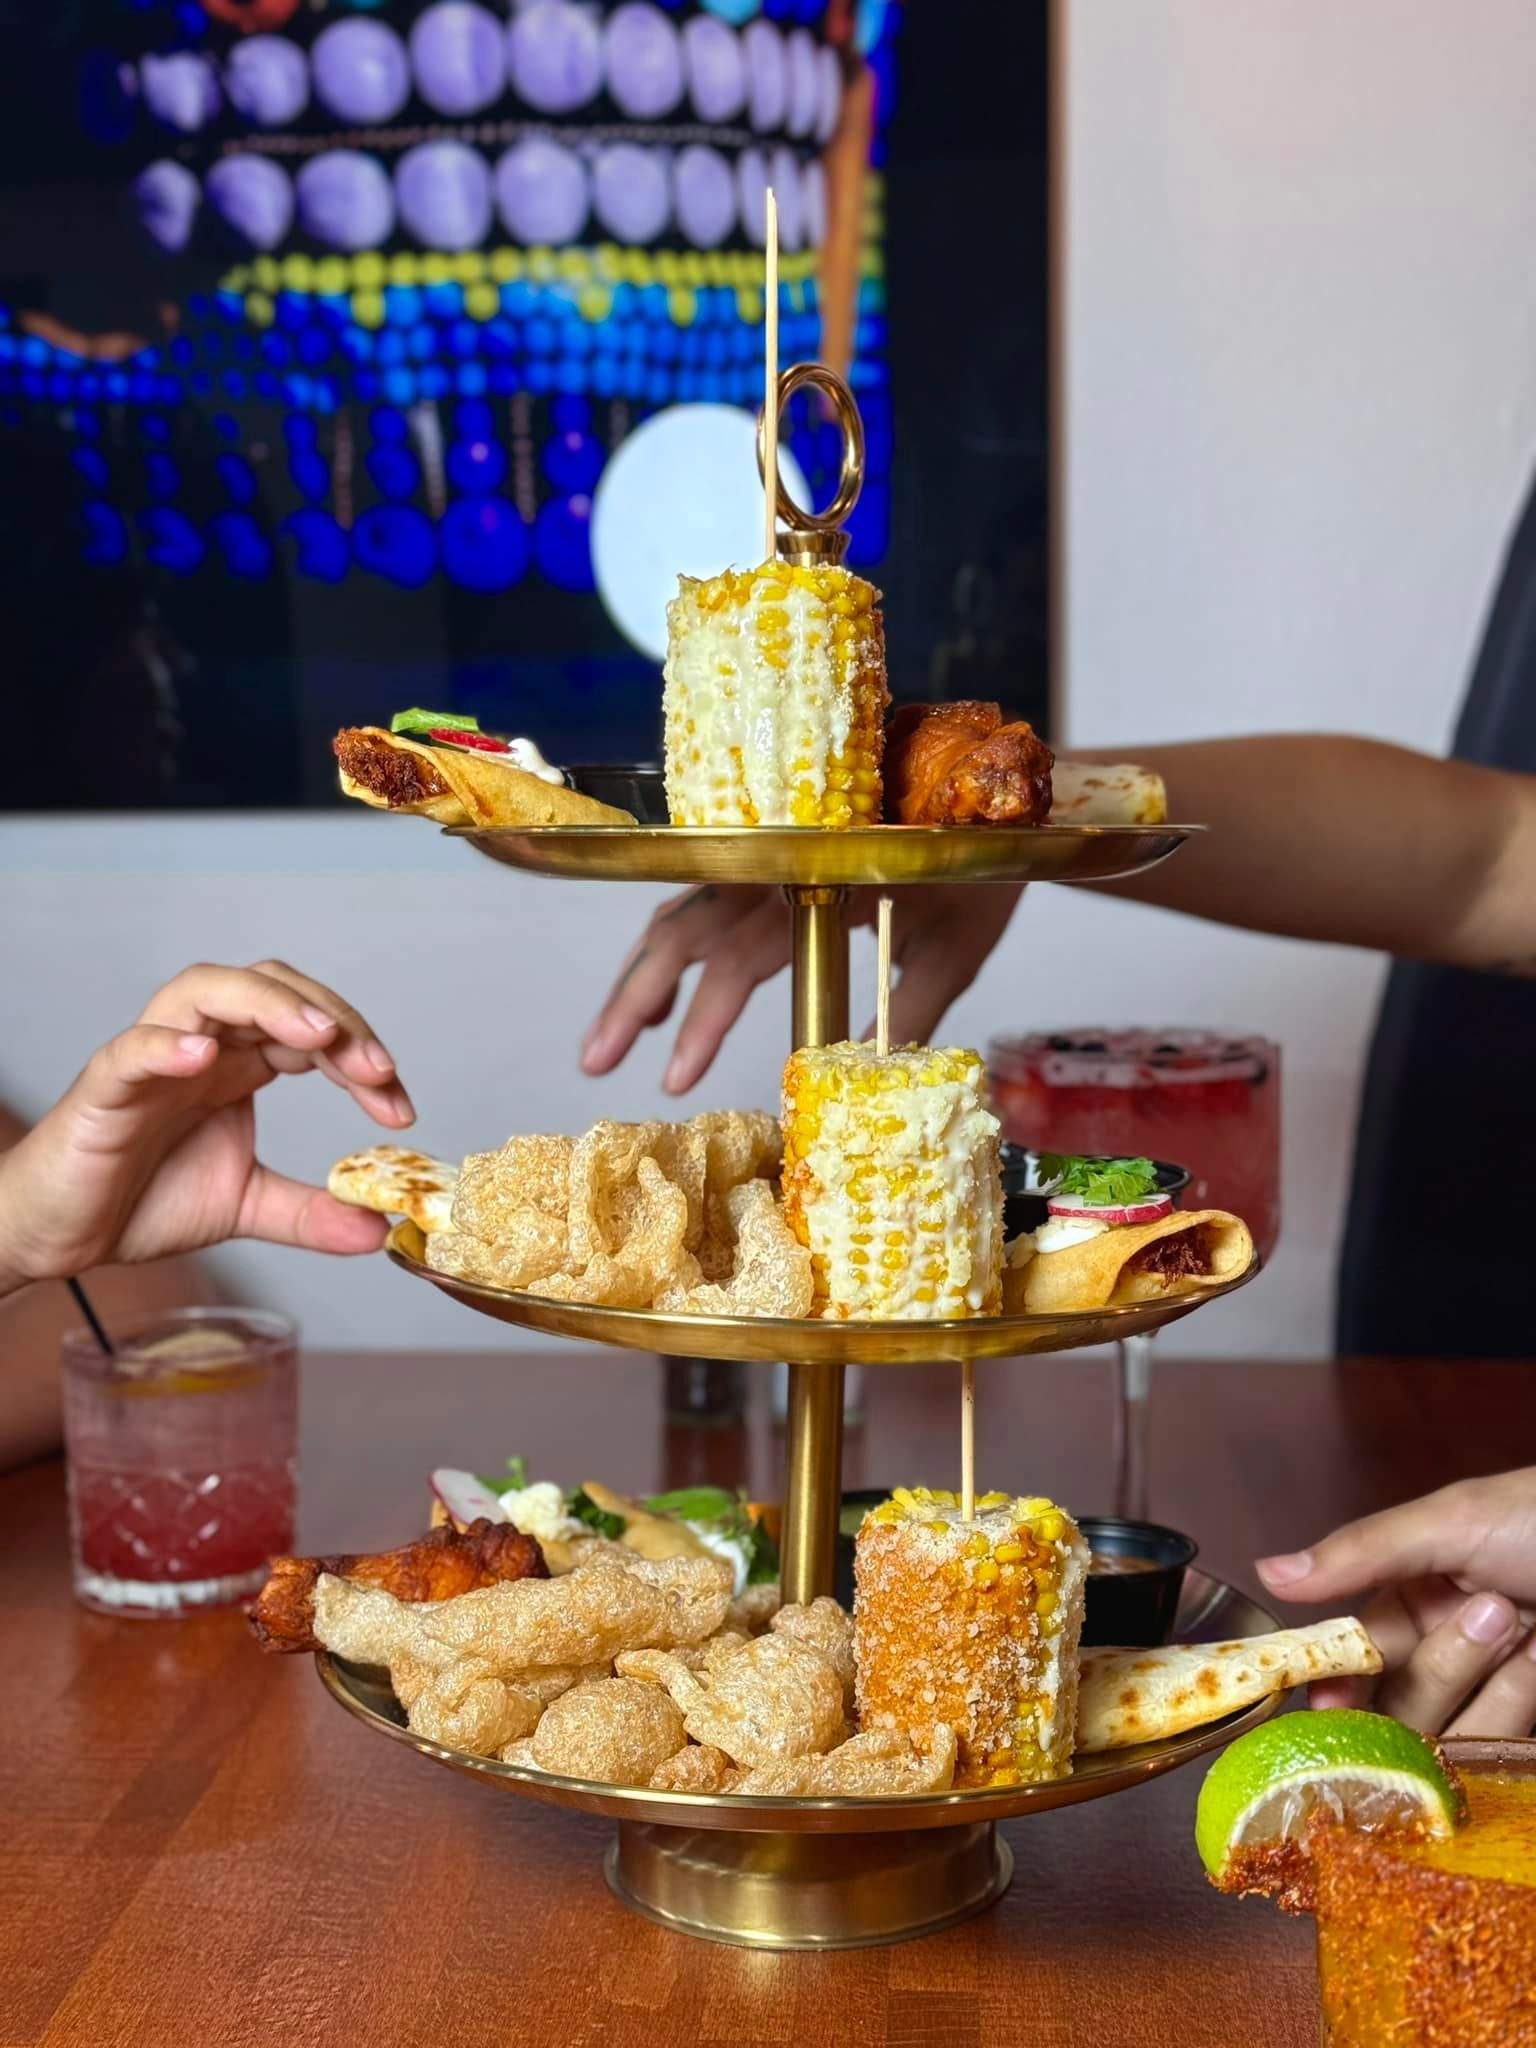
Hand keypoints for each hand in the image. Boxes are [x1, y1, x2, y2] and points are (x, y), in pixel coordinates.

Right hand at [0, 960, 414, 1286]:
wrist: (60, 1234)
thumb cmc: (140, 1199)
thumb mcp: (245, 1207)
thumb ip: (311, 1213)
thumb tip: (380, 1227)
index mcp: (240, 1064)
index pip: (312, 1029)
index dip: (361, 1054)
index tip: (401, 1107)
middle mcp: (203, 1046)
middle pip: (273, 990)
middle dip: (335, 1022)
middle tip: (377, 1071)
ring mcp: (154, 1059)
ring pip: (206, 990)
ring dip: (269, 1004)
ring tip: (316, 1036)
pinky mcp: (105, 1085)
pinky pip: (134, 1047)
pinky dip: (168, 1044)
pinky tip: (204, 1058)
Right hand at [581, 883, 1024, 1091]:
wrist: (1004, 795)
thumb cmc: (987, 866)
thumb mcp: (956, 946)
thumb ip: (905, 1008)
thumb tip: (861, 1076)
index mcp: (818, 879)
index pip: (739, 958)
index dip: (702, 1019)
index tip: (675, 1078)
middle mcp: (780, 858)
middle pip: (686, 929)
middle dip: (635, 998)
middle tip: (596, 1059)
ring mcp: (772, 852)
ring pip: (685, 910)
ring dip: (645, 971)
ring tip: (615, 1035)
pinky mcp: (776, 852)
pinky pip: (708, 893)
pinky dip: (679, 938)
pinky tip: (666, 983)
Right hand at [1257, 1470, 1535, 1735]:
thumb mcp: (1450, 1522)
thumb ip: (1358, 1553)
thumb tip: (1266, 1571)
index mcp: (1415, 1598)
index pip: (1356, 1656)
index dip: (1339, 1684)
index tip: (1329, 1705)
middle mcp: (1449, 1650)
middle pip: (1403, 1702)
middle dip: (1444, 1668)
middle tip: (1495, 1616)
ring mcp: (1496, 1693)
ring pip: (1455, 1730)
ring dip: (1496, 1681)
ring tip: (1532, 1626)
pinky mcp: (1527, 1726)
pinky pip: (1502, 1747)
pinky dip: (1520, 1700)